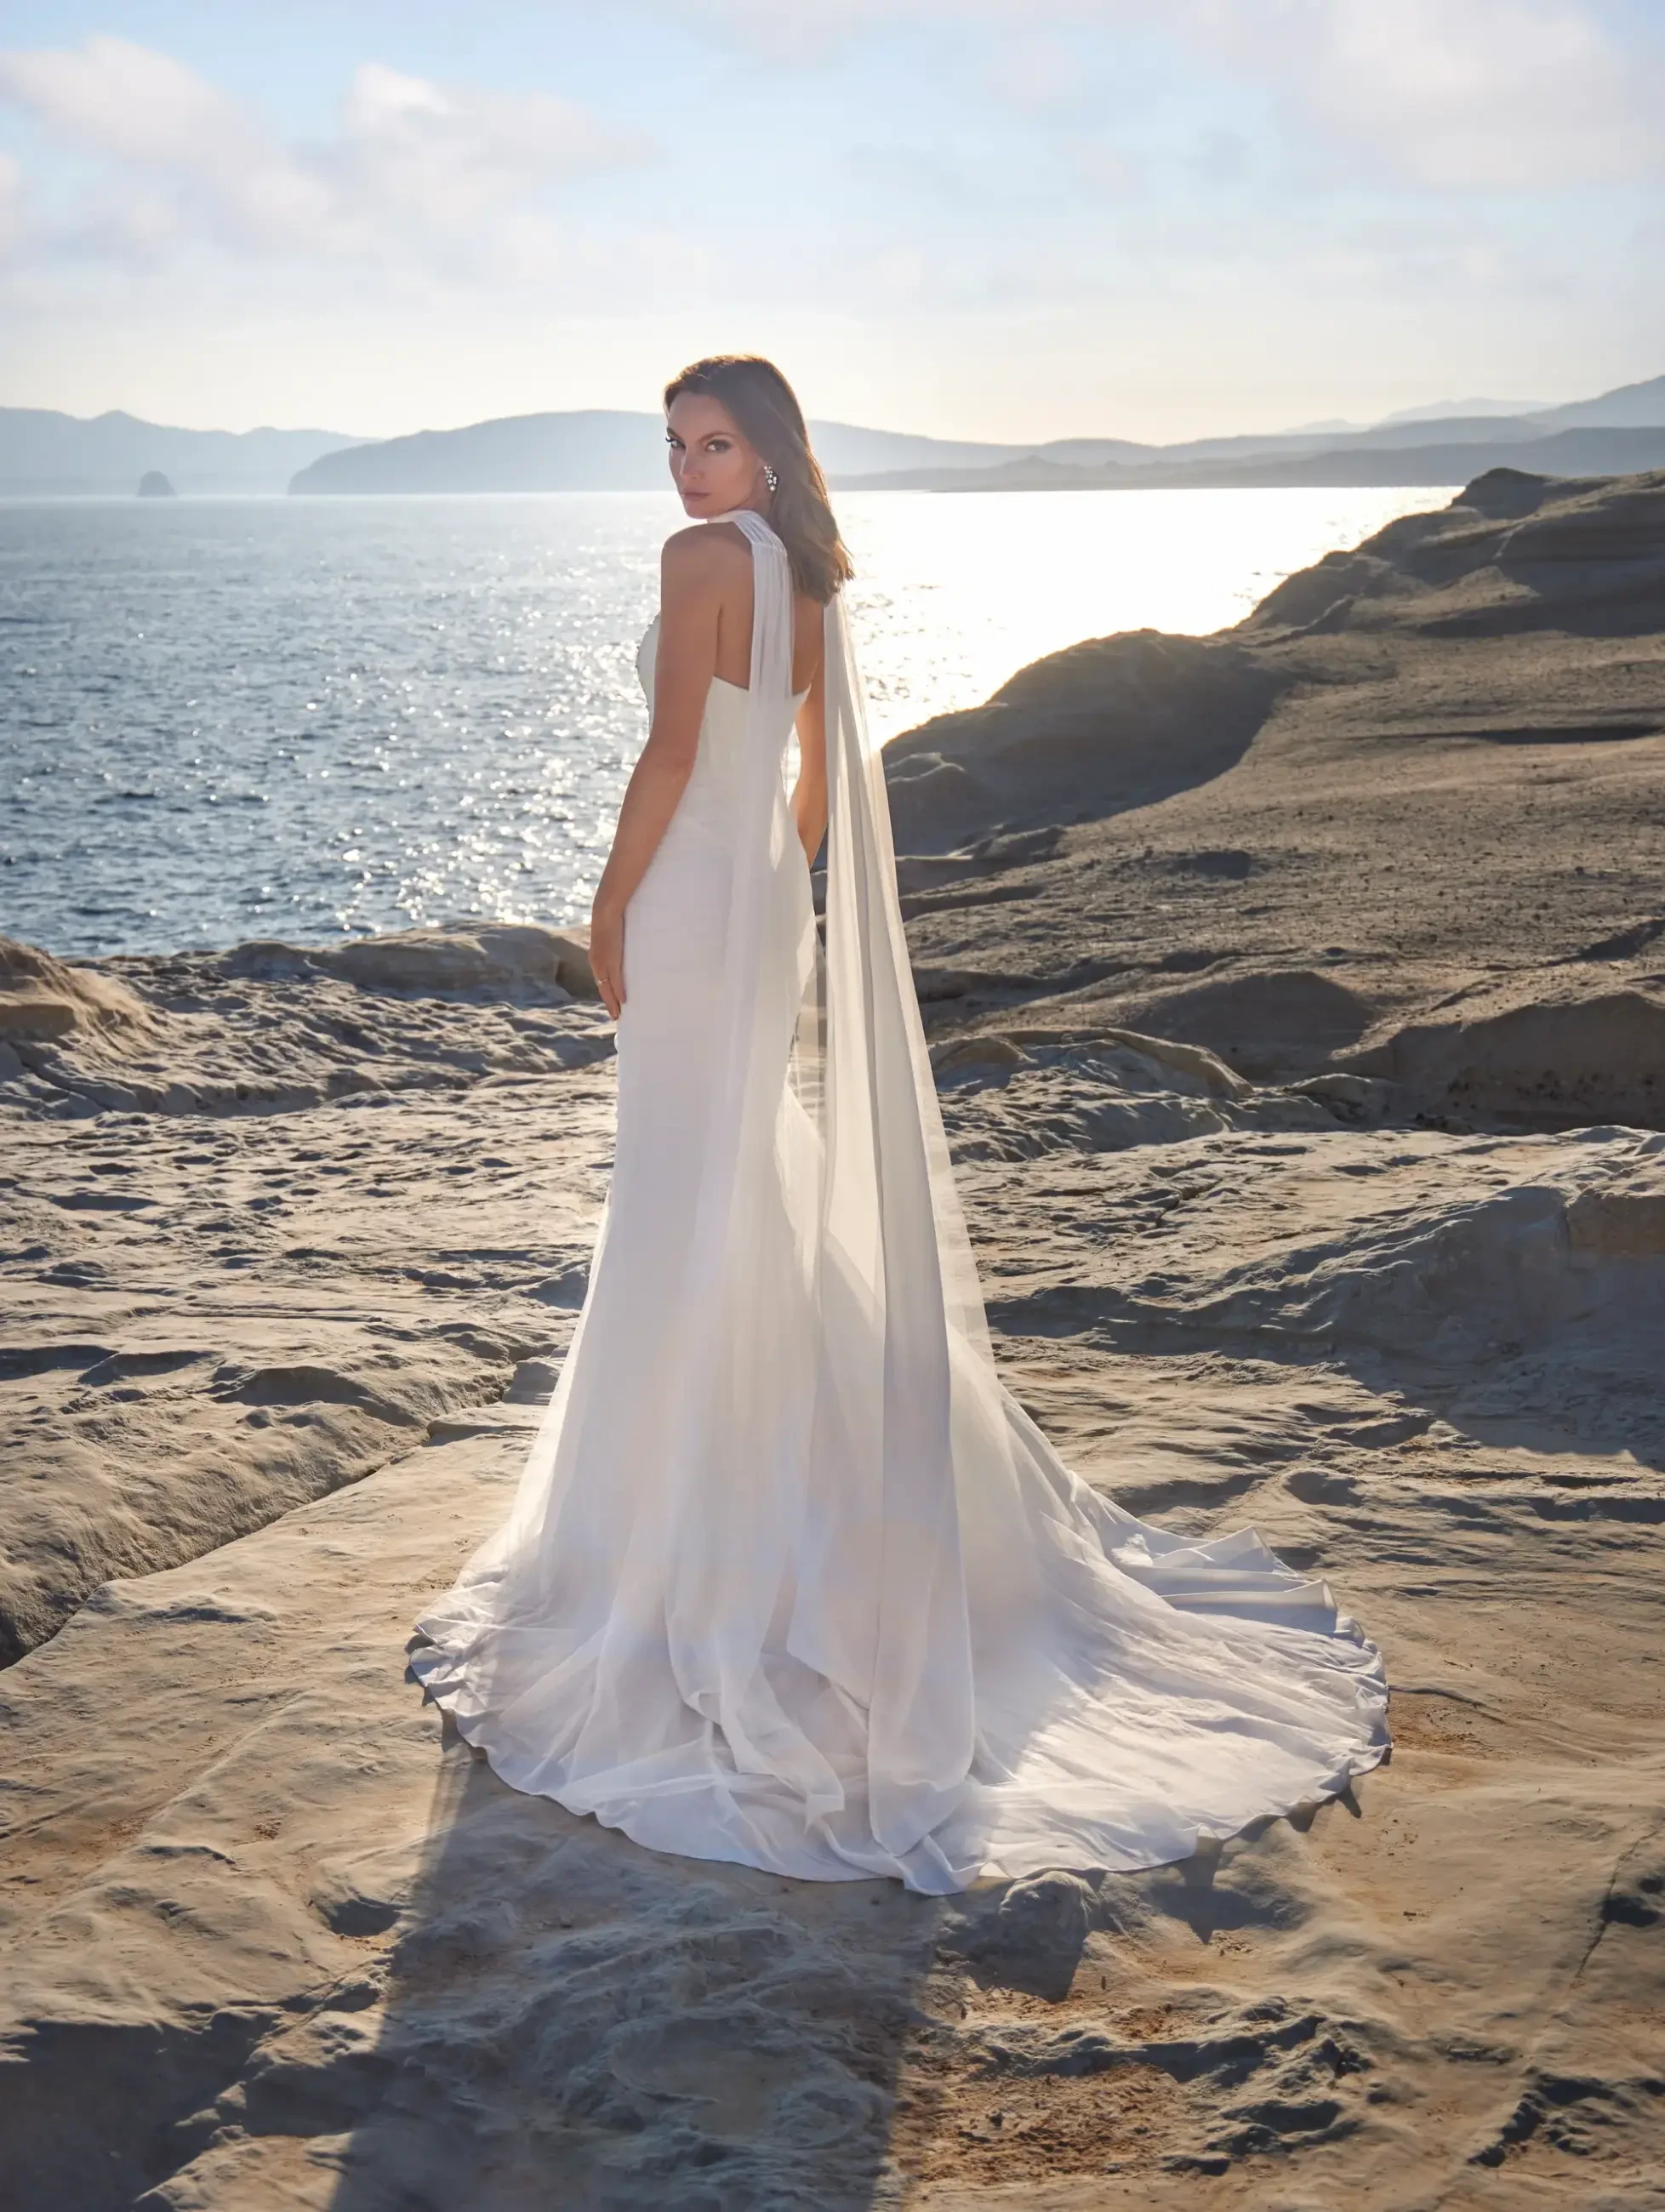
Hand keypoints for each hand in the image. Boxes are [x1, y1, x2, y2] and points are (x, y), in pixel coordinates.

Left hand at [589, 895, 624, 1020]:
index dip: (606, 993)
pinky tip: (624, 1001)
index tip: (611, 1003)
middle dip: (609, 1003)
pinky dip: (619, 992)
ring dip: (613, 1002)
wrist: (605, 911)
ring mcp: (603, 964)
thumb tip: (618, 945)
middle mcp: (596, 964)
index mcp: (595, 958)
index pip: (600, 981)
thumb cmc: (609, 919)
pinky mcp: (612, 961)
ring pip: (607, 989)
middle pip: (602, 989)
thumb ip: (612, 944)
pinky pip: (616, 982)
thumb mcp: (609, 935)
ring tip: (619, 1014)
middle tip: (615, 1016)